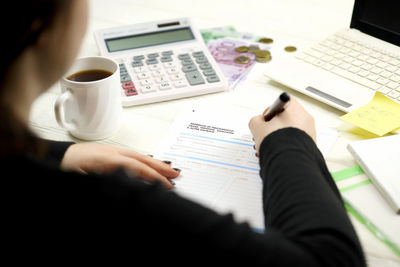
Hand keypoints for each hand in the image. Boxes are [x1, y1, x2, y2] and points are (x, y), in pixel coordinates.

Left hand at [61, 143, 179, 188]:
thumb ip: (104, 185)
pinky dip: (142, 160)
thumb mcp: (81, 182)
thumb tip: (127, 192)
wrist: (48, 158)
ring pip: (136, 155)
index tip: (167, 186)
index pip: (136, 167)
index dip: (153, 177)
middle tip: (176, 174)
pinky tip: (146, 165)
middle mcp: (110, 152)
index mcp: (105, 160)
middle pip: (140, 158)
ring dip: (153, 162)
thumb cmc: (62, 171)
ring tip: (168, 169)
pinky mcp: (105, 152)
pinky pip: (129, 155)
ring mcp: (108, 150)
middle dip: (159, 166)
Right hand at [248, 97, 315, 151]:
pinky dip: (288, 145)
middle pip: (286, 118)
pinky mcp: (311, 144)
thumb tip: (258, 121)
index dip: (270, 112)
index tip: (266, 120)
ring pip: (291, 131)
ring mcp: (310, 131)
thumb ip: (256, 120)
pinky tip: (279, 151)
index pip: (281, 103)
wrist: (289, 161)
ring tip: (272, 145)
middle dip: (275, 126)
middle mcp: (305, 118)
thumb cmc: (277, 142)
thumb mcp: (257, 127)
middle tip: (267, 134)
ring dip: (281, 136)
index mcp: (294, 108)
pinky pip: (297, 141)